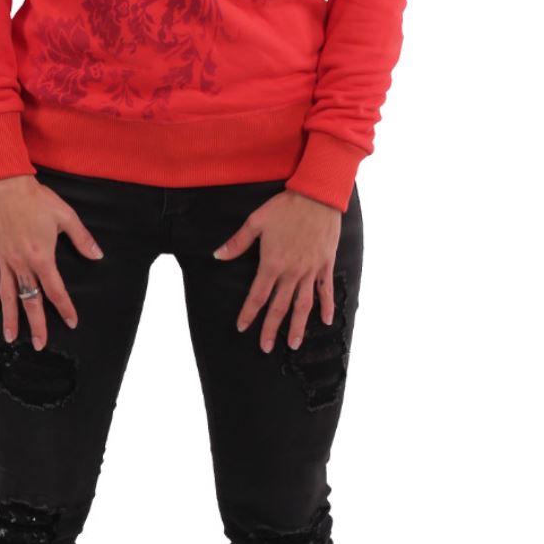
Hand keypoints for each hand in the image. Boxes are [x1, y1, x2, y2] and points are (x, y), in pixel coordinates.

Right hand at [0, 175, 103, 348]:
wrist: (6, 185)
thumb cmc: (37, 200)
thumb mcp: (66, 216)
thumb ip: (82, 239)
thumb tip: (98, 256)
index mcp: (41, 256)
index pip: (55, 290)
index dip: (64, 308)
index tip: (71, 322)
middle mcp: (21, 263)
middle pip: (30, 300)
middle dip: (36, 325)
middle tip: (39, 345)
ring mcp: (4, 259)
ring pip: (7, 295)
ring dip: (10, 318)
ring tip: (11, 338)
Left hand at [212, 189, 342, 353]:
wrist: (317, 196)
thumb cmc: (285, 207)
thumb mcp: (256, 221)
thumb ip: (237, 242)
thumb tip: (217, 256)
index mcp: (272, 263)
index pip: (258, 296)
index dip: (249, 313)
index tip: (243, 328)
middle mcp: (292, 272)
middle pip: (279, 307)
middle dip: (271, 329)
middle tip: (265, 348)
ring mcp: (310, 270)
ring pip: (303, 305)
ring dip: (297, 326)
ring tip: (293, 344)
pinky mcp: (325, 264)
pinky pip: (325, 290)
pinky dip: (326, 307)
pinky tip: (325, 322)